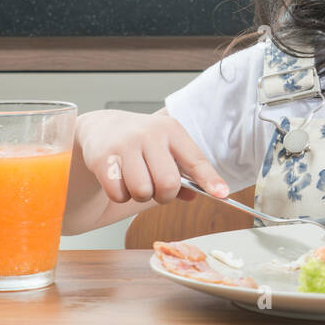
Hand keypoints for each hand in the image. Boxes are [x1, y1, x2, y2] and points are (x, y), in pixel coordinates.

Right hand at [74, 109, 227, 203]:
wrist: (101, 128)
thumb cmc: (139, 142)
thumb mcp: (164, 148)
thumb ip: (182, 172)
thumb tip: (196, 195)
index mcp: (172, 130)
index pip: (196, 159)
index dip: (210, 180)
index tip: (222, 194)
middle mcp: (150, 134)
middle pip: (168, 183)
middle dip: (164, 196)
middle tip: (156, 189)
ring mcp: (126, 144)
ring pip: (142, 191)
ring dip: (140, 196)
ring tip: (135, 181)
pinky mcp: (104, 158)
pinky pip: (119, 194)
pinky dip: (120, 195)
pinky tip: (117, 180)